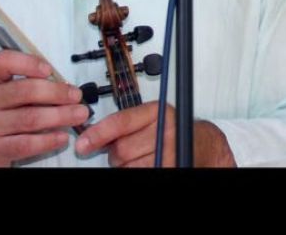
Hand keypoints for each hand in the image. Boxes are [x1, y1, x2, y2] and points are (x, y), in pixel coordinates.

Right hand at [0, 50, 89, 166]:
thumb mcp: (2, 93)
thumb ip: (27, 84)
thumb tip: (64, 85)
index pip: (4, 61)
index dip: (29, 62)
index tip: (50, 69)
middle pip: (26, 91)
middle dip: (57, 92)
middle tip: (76, 96)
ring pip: (31, 118)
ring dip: (61, 115)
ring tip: (79, 114)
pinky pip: (27, 144)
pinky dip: (49, 140)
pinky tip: (63, 136)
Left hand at [74, 102, 234, 166]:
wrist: (202, 143)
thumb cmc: (172, 129)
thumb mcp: (151, 117)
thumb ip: (126, 123)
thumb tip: (93, 136)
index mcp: (157, 112)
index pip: (121, 122)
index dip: (99, 134)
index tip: (83, 144)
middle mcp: (165, 130)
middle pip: (121, 149)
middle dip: (116, 154)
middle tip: (126, 150)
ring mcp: (169, 151)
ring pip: (128, 167)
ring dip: (126, 166)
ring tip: (139, 158)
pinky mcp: (169, 168)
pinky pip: (140, 174)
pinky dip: (136, 171)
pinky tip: (143, 164)